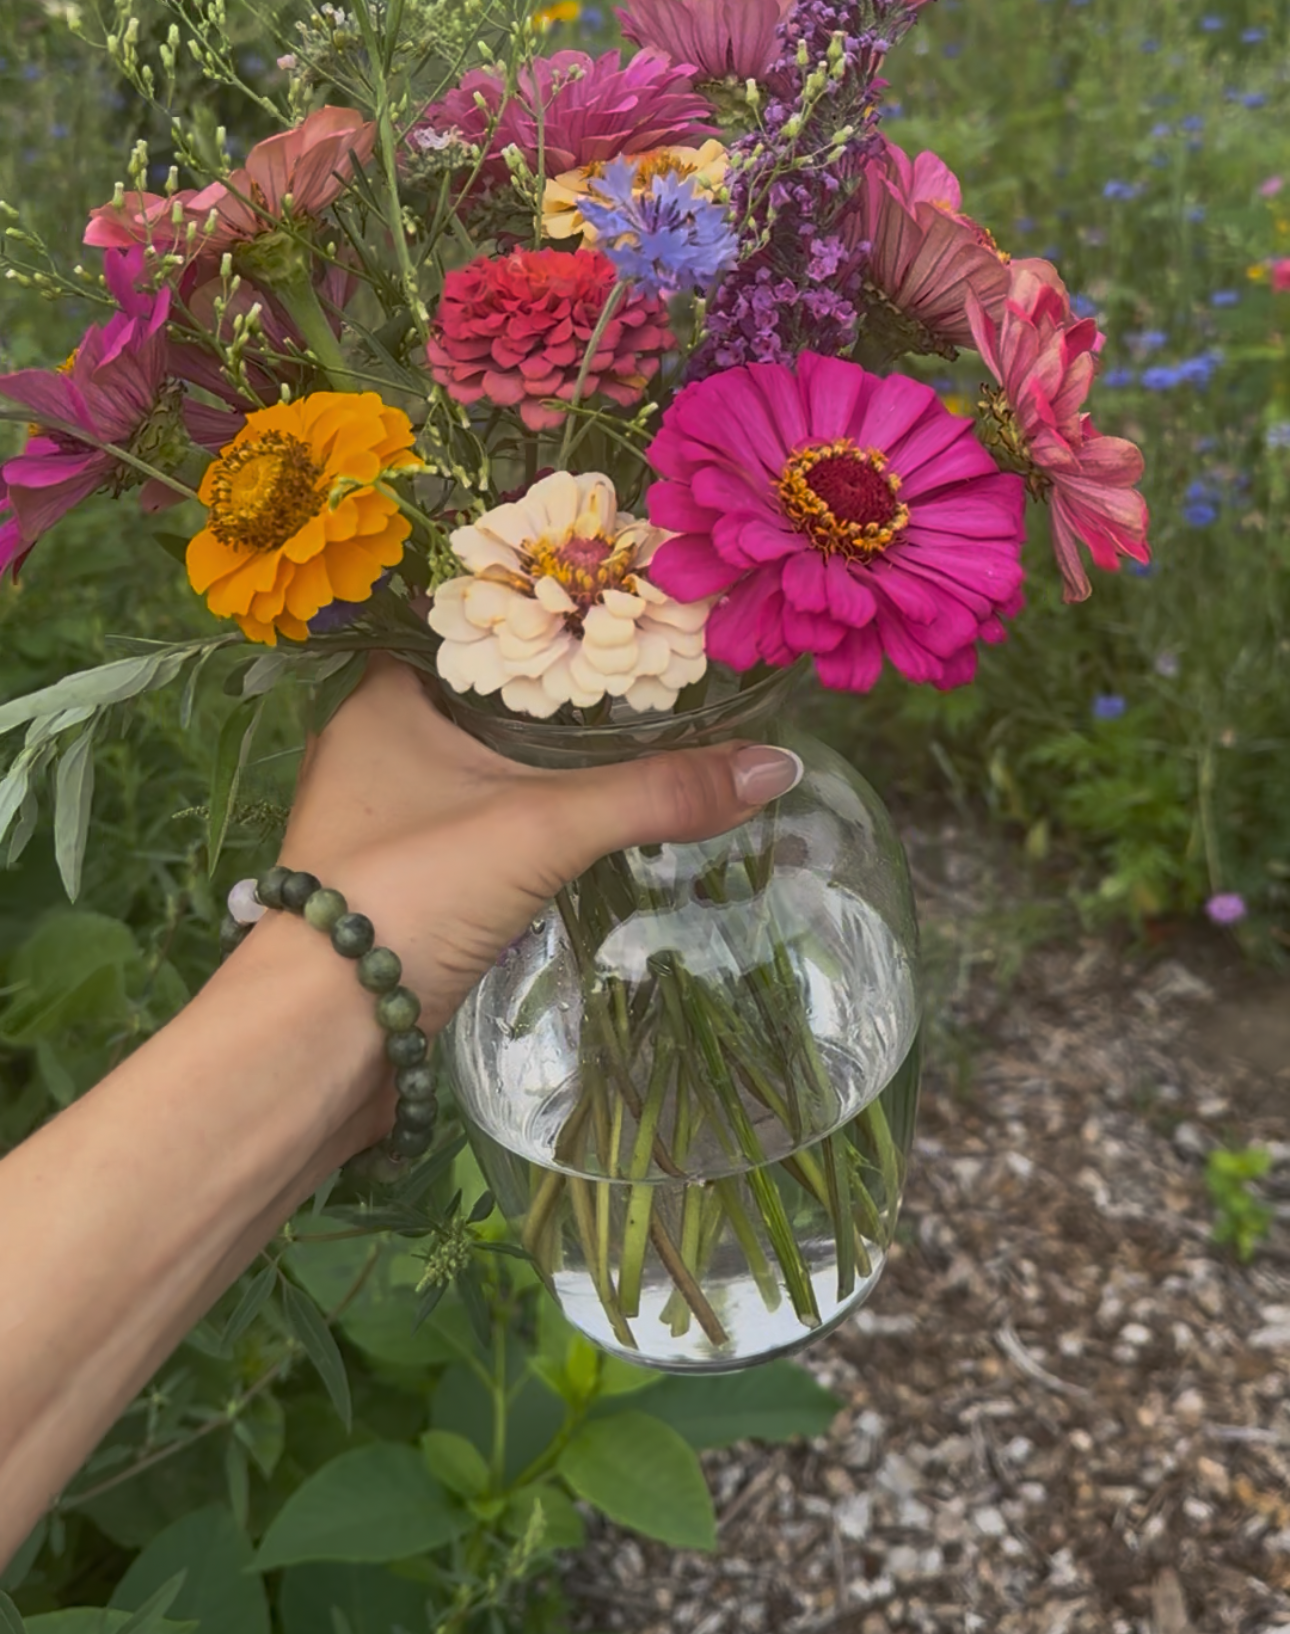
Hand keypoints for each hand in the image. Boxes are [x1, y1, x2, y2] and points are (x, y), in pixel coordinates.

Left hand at [279, 655, 801, 1036]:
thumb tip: (778, 764)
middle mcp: (371, 747)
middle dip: (554, 687)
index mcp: (380, 700)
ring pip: (476, 763)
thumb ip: (656, 793)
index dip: (533, 605)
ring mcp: (383, 820)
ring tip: (635, 730)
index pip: (461, 620)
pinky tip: (585, 817)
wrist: (323, 1037)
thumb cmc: (409, 891)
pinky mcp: (402, 884)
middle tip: (647, 664)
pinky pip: (477, 823)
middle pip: (478, 693)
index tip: (614, 596)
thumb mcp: (543, 826)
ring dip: (541, 756)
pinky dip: (526, 816)